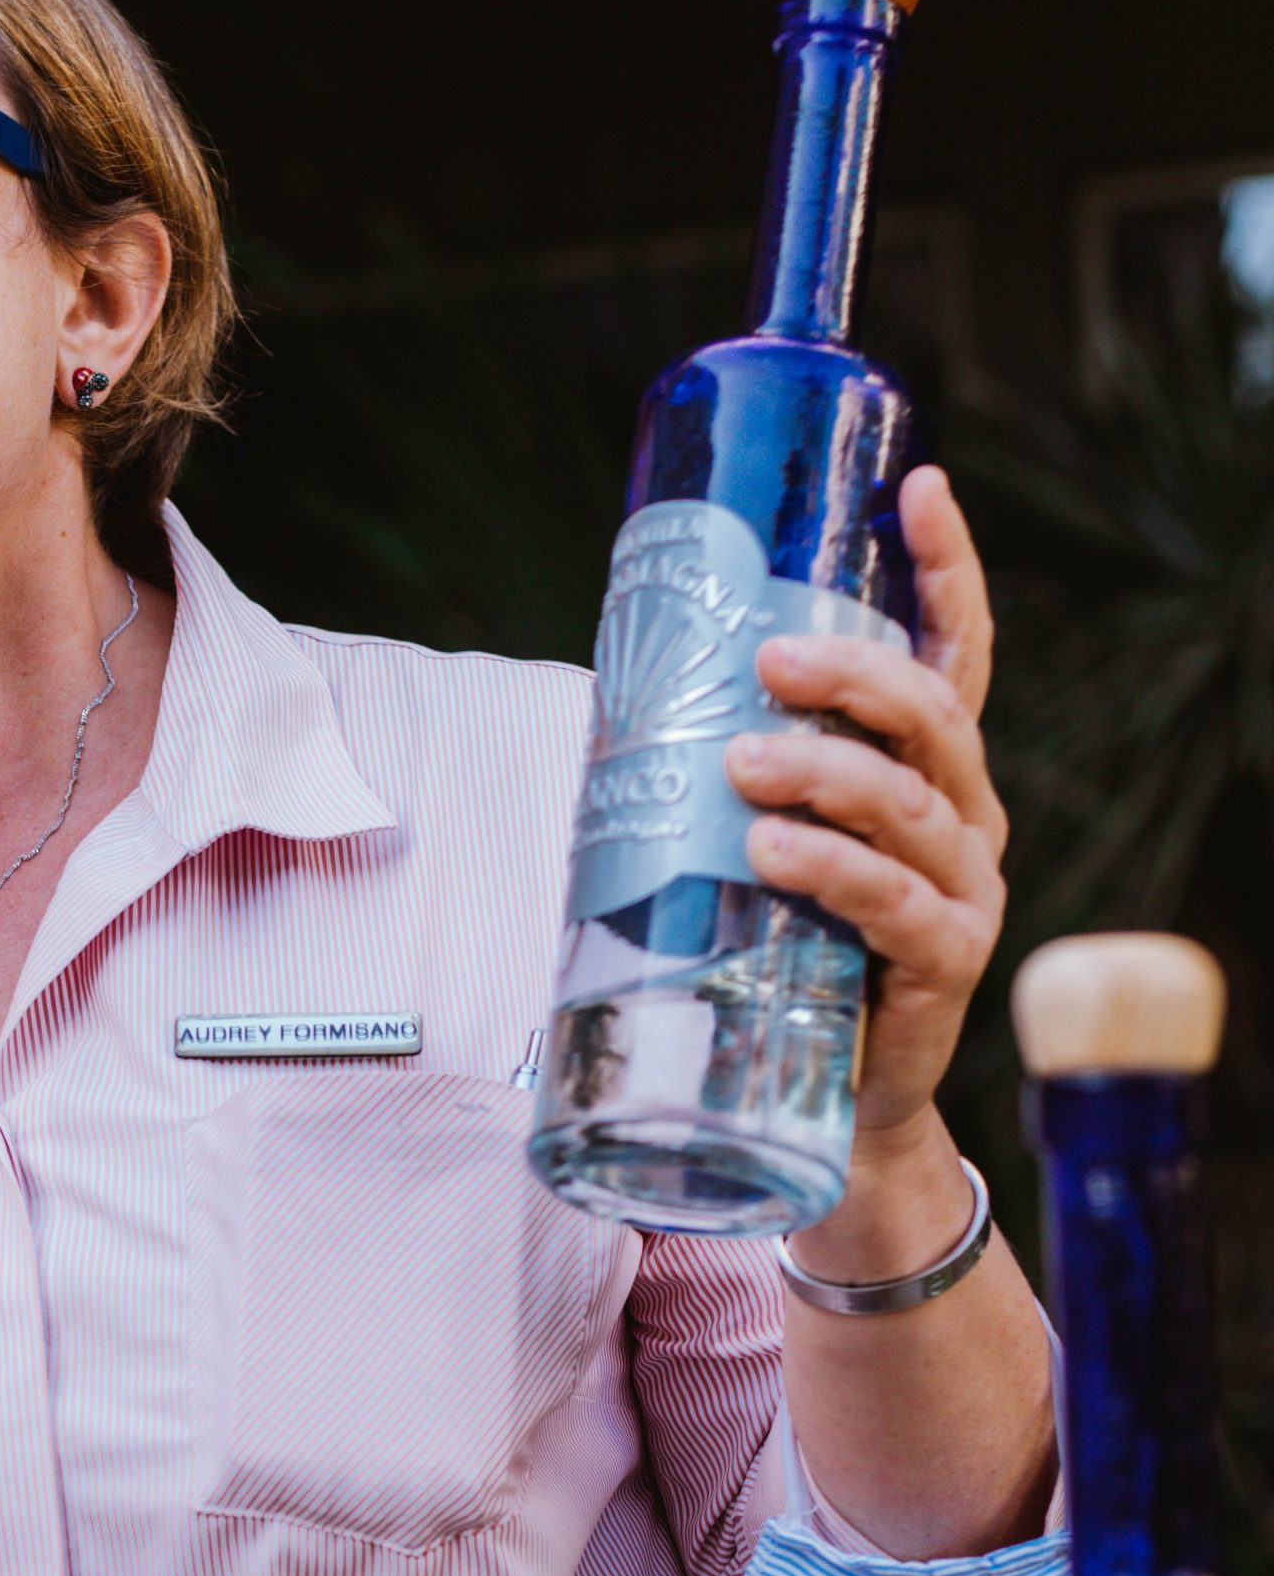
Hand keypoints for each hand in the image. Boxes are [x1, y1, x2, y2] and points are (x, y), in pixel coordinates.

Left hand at [723, 464, 1008, 1147]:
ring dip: (824, 773)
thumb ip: (714, 756)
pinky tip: (772, 853)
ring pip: (909, 804)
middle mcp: (960, 813)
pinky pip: (898, 903)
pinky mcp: (947, 961)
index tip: (917, 485)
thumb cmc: (775, 937)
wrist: (823, 1091)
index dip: (946, 568)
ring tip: (743, 764)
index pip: (951, 651)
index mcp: (922, 767)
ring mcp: (964, 887)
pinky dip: (833, 871)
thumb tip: (611, 667)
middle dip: (853, 674)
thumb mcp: (749, 831)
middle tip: (769, 659)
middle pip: (932, 714)